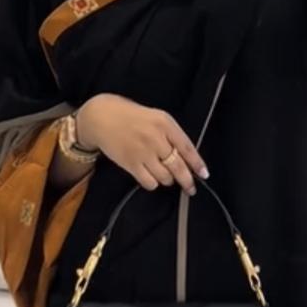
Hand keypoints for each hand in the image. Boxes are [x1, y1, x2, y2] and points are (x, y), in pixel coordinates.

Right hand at [76, 94, 208, 194]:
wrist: (103, 117)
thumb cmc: (133, 117)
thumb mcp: (157, 117)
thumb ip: (172, 135)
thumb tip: (189, 158)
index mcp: (165, 124)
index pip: (187, 147)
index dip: (197, 163)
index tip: (204, 174)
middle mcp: (155, 138)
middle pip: (178, 166)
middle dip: (187, 181)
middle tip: (191, 188)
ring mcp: (142, 152)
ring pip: (165, 177)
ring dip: (168, 180)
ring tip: (165, 175)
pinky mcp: (130, 164)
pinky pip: (149, 182)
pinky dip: (154, 183)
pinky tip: (152, 176)